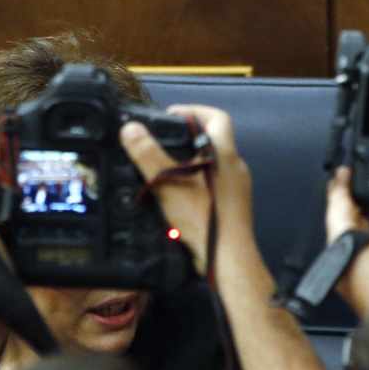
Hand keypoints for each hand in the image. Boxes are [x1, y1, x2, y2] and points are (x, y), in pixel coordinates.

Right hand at [120, 105, 254, 274]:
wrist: (227, 259)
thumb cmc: (203, 219)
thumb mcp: (169, 184)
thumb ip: (148, 155)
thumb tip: (130, 129)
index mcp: (226, 156)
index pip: (218, 118)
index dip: (194, 110)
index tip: (171, 115)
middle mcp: (236, 168)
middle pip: (213, 140)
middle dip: (186, 137)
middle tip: (160, 141)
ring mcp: (238, 188)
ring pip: (212, 163)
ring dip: (189, 160)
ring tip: (162, 166)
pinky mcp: (233, 206)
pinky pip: (213, 183)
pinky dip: (195, 180)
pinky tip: (176, 191)